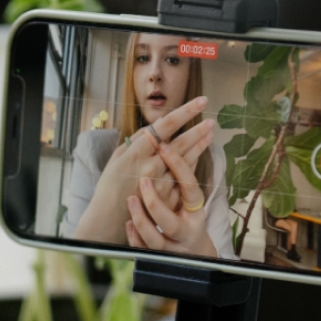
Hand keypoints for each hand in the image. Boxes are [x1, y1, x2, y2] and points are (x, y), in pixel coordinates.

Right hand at [73, 97, 211, 245]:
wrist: (109, 218)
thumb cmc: (109, 186)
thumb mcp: (116, 159)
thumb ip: (135, 142)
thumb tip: (154, 128)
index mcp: (137, 152)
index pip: (166, 126)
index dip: (185, 112)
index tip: (200, 101)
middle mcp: (152, 165)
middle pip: (181, 142)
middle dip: (198, 129)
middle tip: (211, 120)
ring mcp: (162, 182)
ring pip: (187, 159)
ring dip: (200, 145)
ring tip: (210, 132)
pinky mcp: (168, 197)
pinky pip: (184, 177)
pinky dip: (192, 164)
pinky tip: (199, 153)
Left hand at [124, 137, 216, 256]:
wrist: (190, 253)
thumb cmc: (187, 217)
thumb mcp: (189, 198)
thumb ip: (182, 174)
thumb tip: (172, 140)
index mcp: (195, 211)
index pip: (190, 187)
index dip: (179, 166)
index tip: (164, 147)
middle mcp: (185, 231)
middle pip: (169, 222)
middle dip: (154, 203)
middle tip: (143, 180)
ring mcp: (170, 246)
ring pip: (153, 240)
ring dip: (141, 220)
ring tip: (131, 200)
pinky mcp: (157, 256)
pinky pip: (143, 249)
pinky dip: (135, 236)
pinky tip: (127, 224)